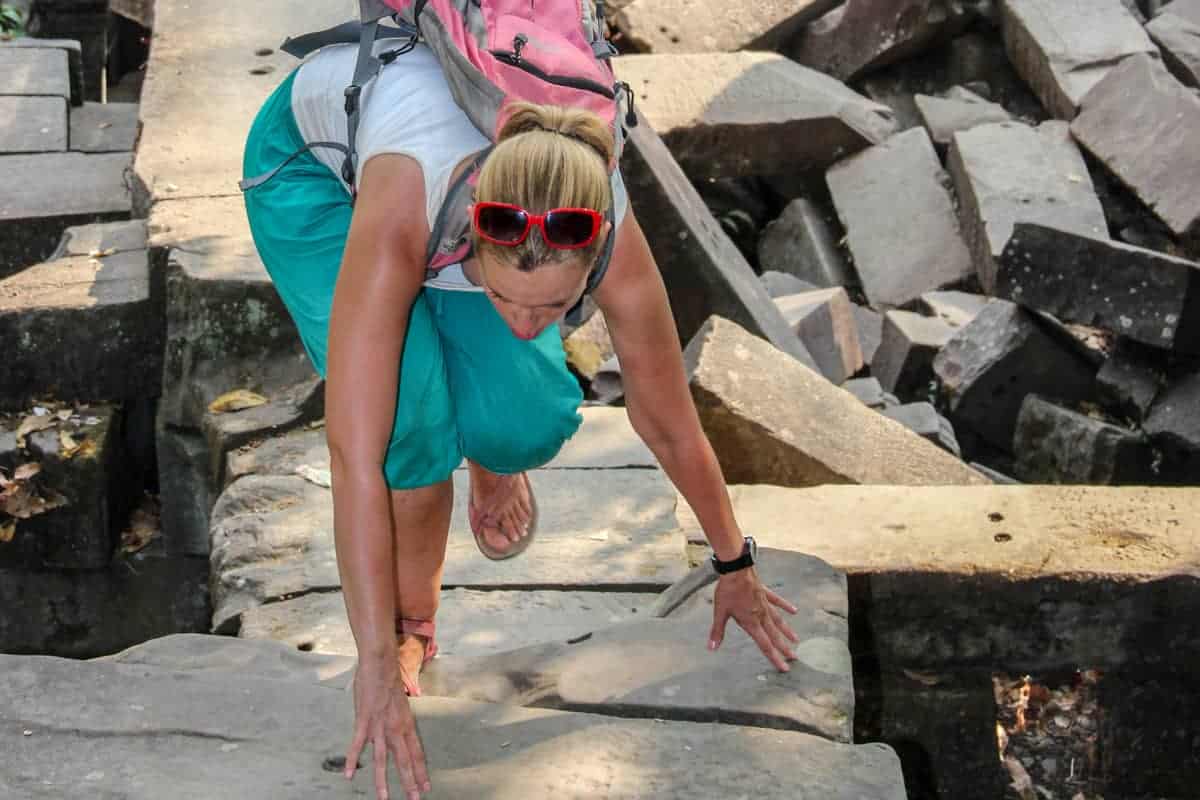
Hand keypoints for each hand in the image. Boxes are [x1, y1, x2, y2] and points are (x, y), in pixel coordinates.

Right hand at [344, 660, 430, 799]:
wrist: (381, 664)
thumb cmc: (390, 681)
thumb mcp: (401, 704)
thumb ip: (398, 721)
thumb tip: (396, 734)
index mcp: (407, 724)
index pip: (417, 753)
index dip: (421, 771)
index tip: (426, 787)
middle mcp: (396, 728)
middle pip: (404, 760)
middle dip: (410, 782)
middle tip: (415, 798)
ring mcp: (380, 726)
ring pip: (383, 759)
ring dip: (383, 780)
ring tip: (384, 798)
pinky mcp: (364, 721)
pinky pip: (358, 745)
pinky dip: (353, 760)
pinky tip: (350, 774)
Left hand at [708, 568, 799, 671]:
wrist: (736, 570)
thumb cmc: (727, 591)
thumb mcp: (720, 612)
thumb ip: (718, 631)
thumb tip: (711, 647)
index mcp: (751, 622)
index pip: (765, 645)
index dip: (774, 658)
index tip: (784, 668)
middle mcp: (761, 615)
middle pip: (774, 635)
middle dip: (784, 648)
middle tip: (794, 658)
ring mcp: (765, 603)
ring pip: (778, 620)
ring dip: (787, 631)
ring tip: (796, 640)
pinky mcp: (765, 593)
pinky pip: (778, 602)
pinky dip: (785, 606)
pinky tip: (794, 611)